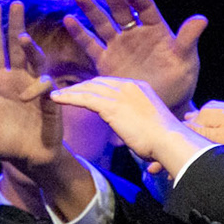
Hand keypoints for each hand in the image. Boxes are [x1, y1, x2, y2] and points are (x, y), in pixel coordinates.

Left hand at [0, 1, 64, 171]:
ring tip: (22, 37)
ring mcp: (35, 89)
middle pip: (17, 47)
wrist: (28, 160)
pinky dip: (41, 88)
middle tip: (15, 3)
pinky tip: (35, 92)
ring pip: (35, 61)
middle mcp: (18, 79)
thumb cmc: (4, 144)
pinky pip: (46, 90)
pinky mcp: (50, 103)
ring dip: (30, 48)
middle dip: (16, 24)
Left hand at [48, 76, 209, 178]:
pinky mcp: (112, 106)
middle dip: (79, 86)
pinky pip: (85, 98)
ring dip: (69, 91)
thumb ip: (136, 120)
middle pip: (98, 82)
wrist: (170, 142)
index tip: (81, 91)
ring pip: (89, 88)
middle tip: (63, 91)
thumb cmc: (163, 140)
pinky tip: (56, 99)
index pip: (111, 82)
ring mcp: (121, 94)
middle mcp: (129, 86)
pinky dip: (69, 97)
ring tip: (54, 95)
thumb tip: (128, 128)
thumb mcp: (150, 123)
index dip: (93, 86)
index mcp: (139, 87)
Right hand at [62, 0, 206, 112]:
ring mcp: (119, 47)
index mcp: (155, 29)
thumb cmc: (180, 83)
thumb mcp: (186, 61)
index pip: (144, 6)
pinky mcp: (106, 62)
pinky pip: (91, 45)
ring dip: (91, 8)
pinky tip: (69, 20)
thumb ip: (188, 40)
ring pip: (102, 23)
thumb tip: (201, 19)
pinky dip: (80, 33)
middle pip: (120, 8)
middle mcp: (135, 33)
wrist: (162, 107)